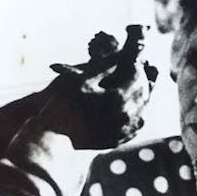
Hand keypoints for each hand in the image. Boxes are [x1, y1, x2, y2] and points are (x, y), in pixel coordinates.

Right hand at [44, 28, 156, 148]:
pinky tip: (129, 108)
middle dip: (140, 79)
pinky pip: (134, 126)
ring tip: (134, 87)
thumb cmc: (63, 105)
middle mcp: (125, 116)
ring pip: (141, 109)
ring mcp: (123, 131)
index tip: (132, 58)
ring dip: (140, 96)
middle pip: (142, 93)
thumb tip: (121, 55)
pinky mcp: (118, 140)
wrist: (54, 136)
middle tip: (136, 70)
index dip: (135, 64)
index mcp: (118, 98)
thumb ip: (104, 66)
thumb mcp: (81, 80)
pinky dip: (135, 114)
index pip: (135, 76)